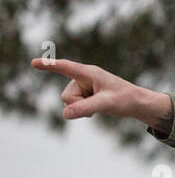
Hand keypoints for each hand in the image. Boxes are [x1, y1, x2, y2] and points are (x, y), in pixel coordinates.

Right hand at [29, 57, 171, 126]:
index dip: (49, 66)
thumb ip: (85, 108)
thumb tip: (65, 114)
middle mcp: (83, 77)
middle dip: (78, 104)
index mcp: (88, 73)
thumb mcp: (106, 104)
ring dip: (82, 108)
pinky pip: (74, 105)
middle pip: (66, 96)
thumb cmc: (125, 99)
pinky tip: (97, 107)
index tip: (33, 63)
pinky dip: (83, 110)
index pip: (65, 67)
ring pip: (69, 102)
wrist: (137, 103)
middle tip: (100, 103)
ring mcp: (84, 86)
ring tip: (100, 104)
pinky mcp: (85, 94)